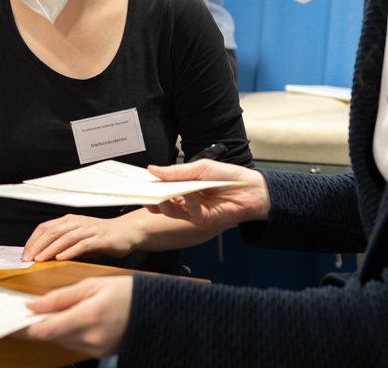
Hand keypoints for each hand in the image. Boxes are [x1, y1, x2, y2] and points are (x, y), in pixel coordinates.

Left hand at [17, 276, 132, 357]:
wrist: (158, 309)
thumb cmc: (126, 292)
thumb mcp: (92, 285)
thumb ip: (61, 297)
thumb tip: (34, 305)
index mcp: (88, 317)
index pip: (46, 329)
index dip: (23, 329)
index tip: (7, 324)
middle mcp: (91, 338)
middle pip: (51, 336)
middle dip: (34, 326)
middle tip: (20, 314)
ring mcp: (96, 349)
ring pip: (61, 340)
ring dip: (50, 328)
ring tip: (41, 314)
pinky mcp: (99, 353)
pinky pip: (73, 343)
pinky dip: (64, 332)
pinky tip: (62, 320)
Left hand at [23, 214, 140, 261]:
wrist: (128, 232)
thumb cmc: (102, 238)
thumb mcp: (79, 239)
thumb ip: (64, 245)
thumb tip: (43, 257)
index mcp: (70, 221)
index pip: (46, 228)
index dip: (33, 240)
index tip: (24, 254)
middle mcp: (78, 222)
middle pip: (53, 231)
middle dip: (38, 245)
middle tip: (28, 259)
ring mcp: (90, 229)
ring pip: (66, 237)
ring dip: (51, 249)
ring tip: (40, 259)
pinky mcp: (101, 238)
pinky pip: (83, 244)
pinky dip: (71, 251)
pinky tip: (62, 258)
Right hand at [146, 160, 269, 226]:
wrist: (252, 188)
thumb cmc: (228, 176)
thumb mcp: (200, 167)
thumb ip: (176, 171)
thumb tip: (152, 169)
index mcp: (181, 187)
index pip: (160, 188)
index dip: (148, 186)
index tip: (135, 181)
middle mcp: (184, 200)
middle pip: (161, 202)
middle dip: (150, 197)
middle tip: (140, 191)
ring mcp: (192, 212)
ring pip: (170, 211)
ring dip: (165, 202)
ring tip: (161, 193)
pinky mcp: (203, 220)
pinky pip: (190, 213)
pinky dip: (188, 203)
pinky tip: (189, 194)